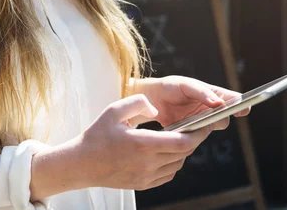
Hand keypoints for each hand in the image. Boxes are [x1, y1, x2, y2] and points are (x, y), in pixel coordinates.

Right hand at [75, 94, 215, 190]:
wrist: (82, 164)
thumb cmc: (97, 136)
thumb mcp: (114, 111)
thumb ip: (138, 103)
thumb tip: (156, 109)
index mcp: (143, 144)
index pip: (182, 142)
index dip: (198, 133)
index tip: (204, 123)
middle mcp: (147, 163)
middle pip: (184, 153)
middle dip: (194, 139)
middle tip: (197, 127)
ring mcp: (146, 176)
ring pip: (178, 163)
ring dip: (183, 150)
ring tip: (179, 137)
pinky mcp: (144, 184)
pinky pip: (168, 173)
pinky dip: (173, 162)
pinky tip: (166, 151)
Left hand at [136, 76, 249, 127]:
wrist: (151, 99)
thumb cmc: (170, 87)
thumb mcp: (186, 85)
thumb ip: (202, 93)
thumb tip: (220, 103)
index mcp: (213, 94)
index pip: (233, 100)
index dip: (241, 105)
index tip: (244, 109)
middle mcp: (210, 110)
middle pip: (224, 119)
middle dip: (221, 118)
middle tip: (215, 115)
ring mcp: (201, 122)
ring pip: (211, 129)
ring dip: (205, 127)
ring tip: (196, 121)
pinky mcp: (190, 133)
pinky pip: (197, 137)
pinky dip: (193, 135)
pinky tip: (184, 129)